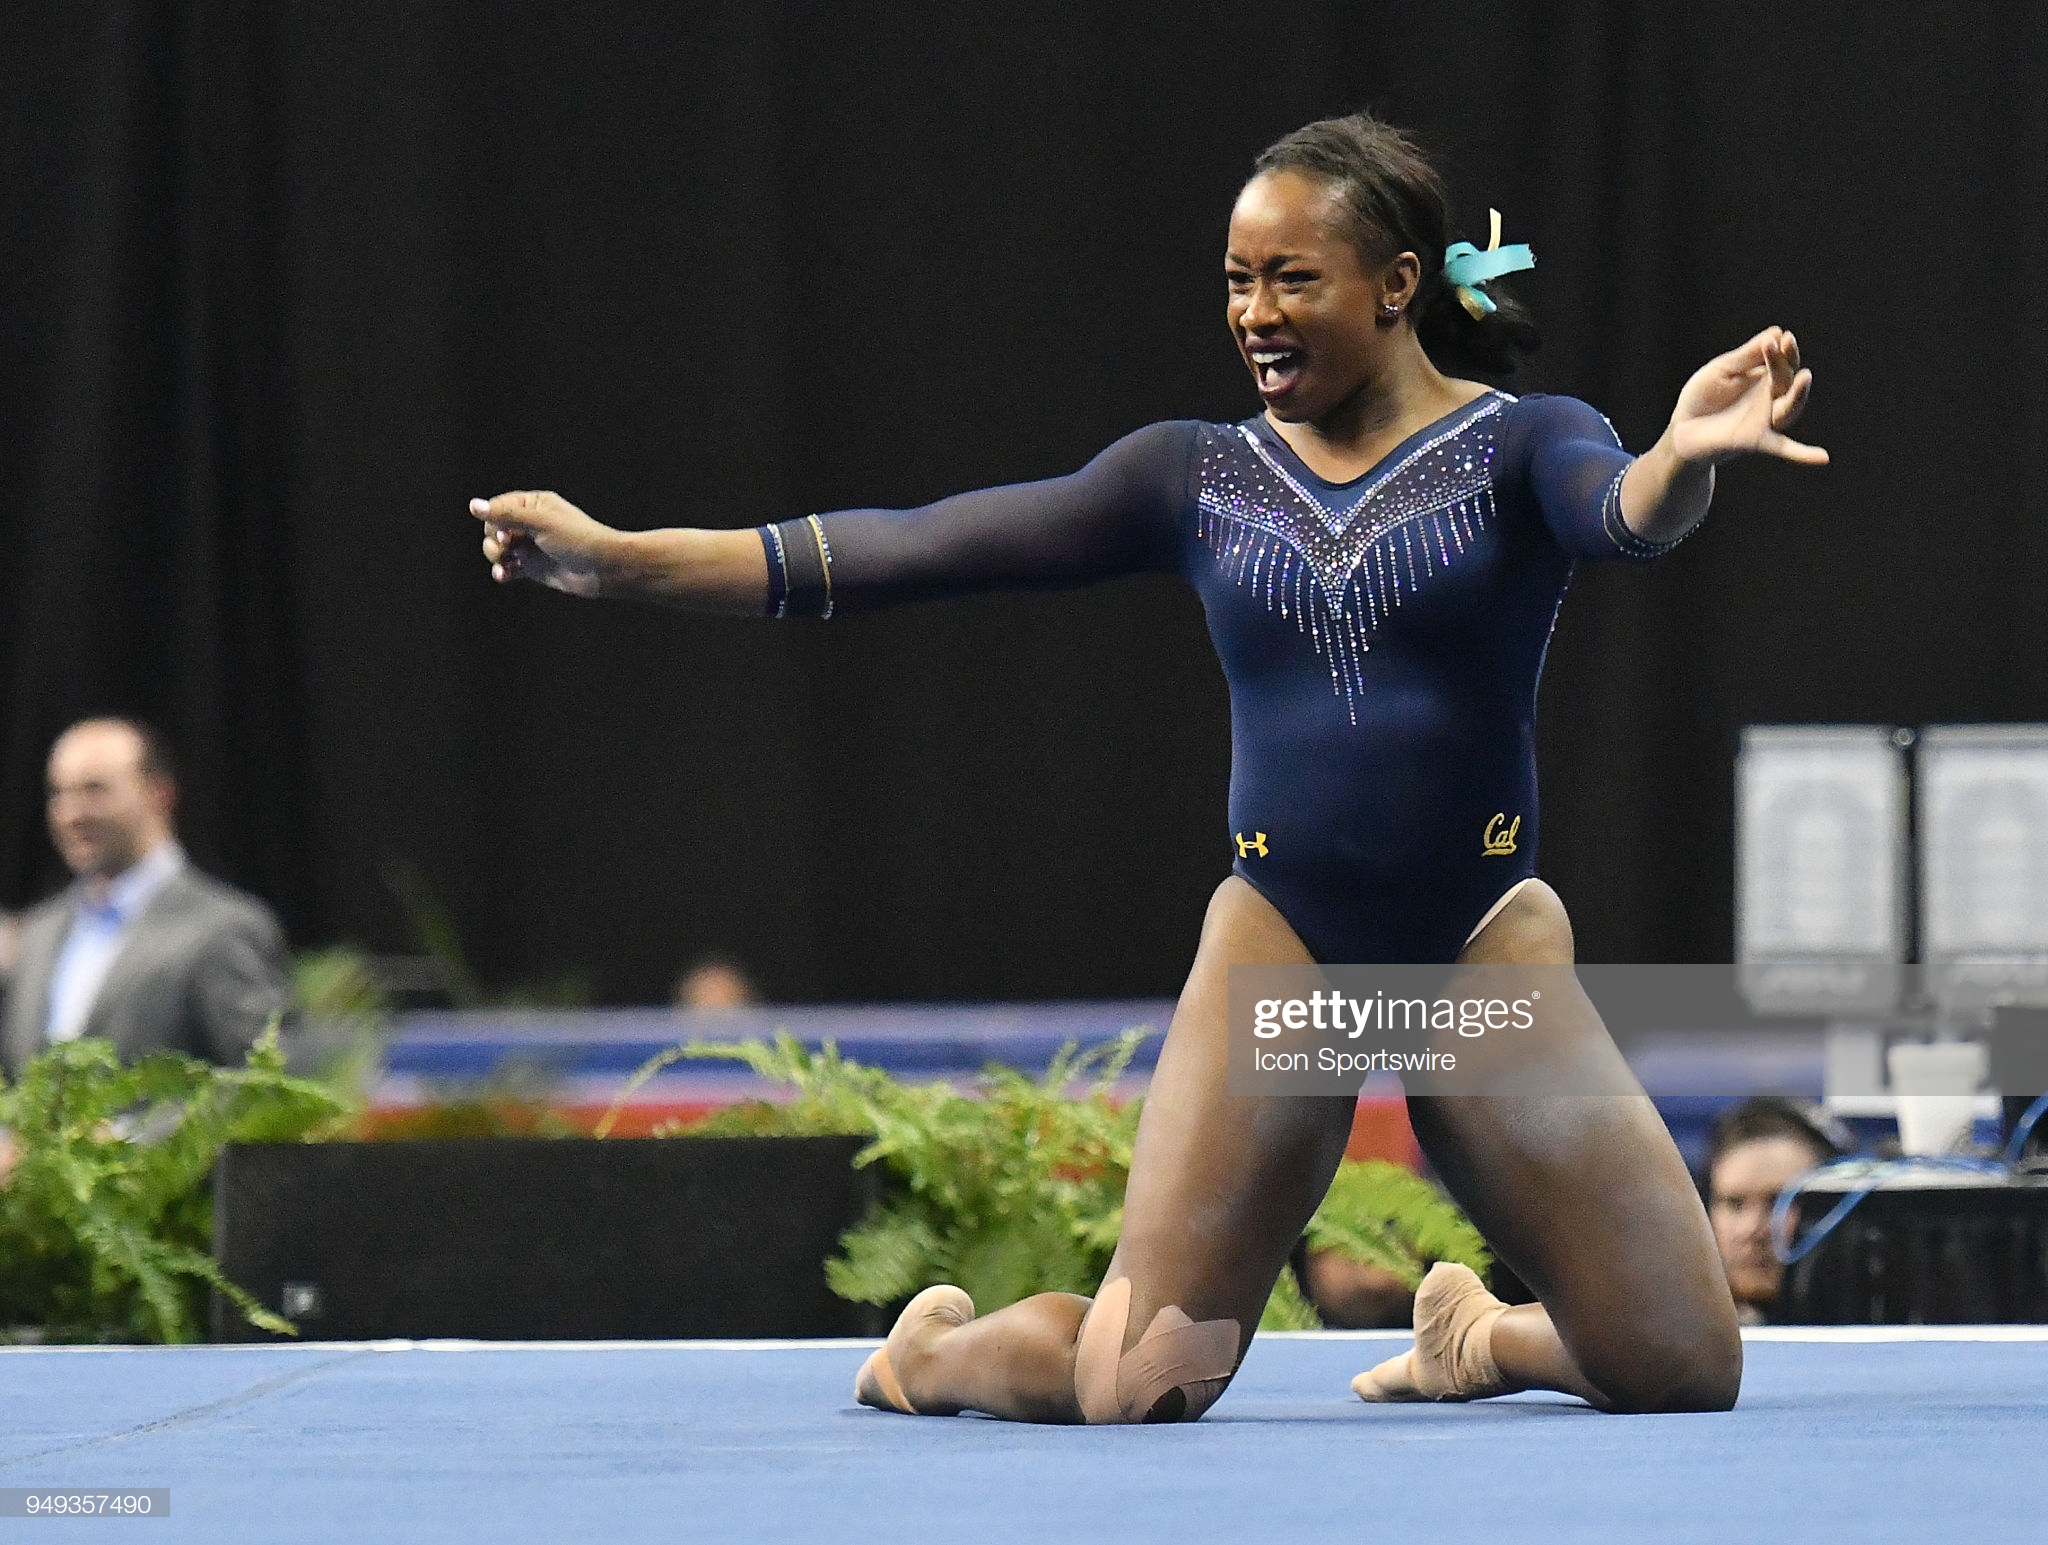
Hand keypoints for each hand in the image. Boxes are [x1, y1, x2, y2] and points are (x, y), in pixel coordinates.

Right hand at [470, 490, 616, 597]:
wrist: (603, 569)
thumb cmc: (577, 539)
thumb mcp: (540, 522)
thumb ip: (505, 514)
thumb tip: (473, 505)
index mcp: (533, 505)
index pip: (496, 508)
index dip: (494, 521)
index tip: (505, 533)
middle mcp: (529, 524)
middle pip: (492, 529)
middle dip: (494, 541)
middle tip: (508, 548)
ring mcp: (530, 546)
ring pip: (496, 550)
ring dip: (496, 557)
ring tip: (508, 564)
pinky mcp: (532, 568)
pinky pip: (507, 568)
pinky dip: (502, 572)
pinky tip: (505, 575)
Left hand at [1665, 326, 1826, 467]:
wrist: (1681, 429)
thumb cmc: (1702, 397)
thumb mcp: (1721, 370)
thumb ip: (1747, 356)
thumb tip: (1777, 332)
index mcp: (1763, 379)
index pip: (1782, 362)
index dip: (1783, 350)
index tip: (1780, 337)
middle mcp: (1770, 399)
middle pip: (1788, 381)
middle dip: (1786, 363)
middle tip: (1785, 344)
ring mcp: (1765, 420)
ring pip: (1790, 409)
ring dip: (1799, 394)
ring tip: (1805, 378)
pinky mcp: (1755, 441)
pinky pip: (1783, 448)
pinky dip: (1802, 454)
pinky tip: (1822, 459)